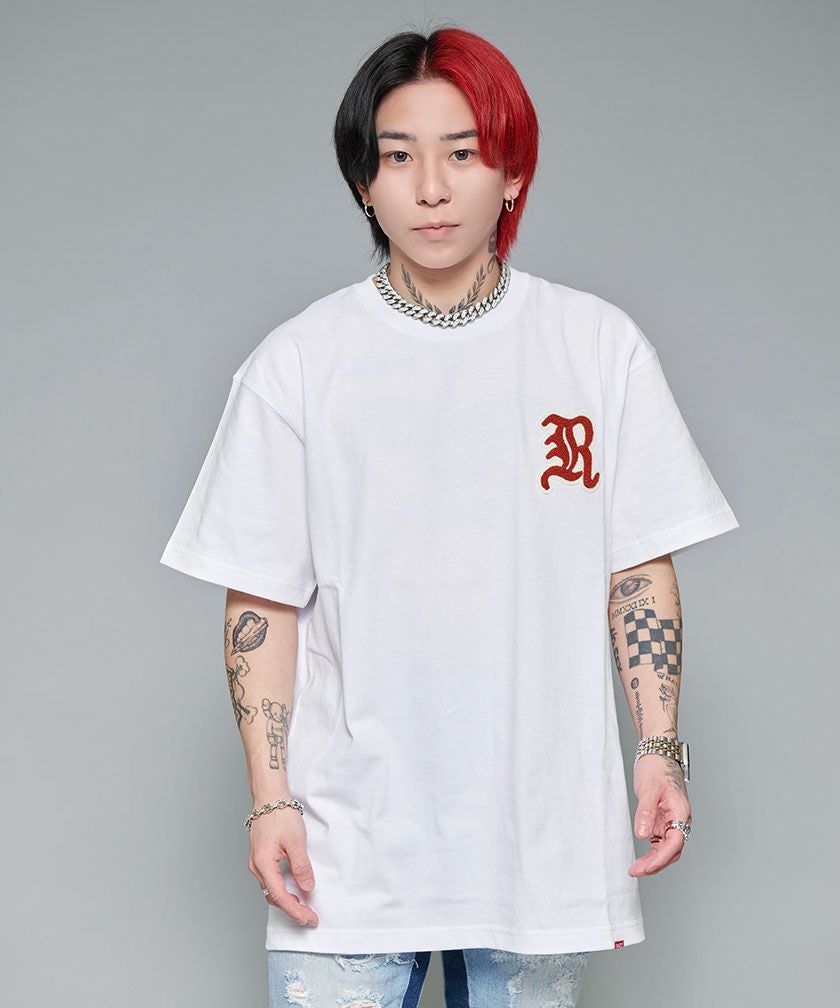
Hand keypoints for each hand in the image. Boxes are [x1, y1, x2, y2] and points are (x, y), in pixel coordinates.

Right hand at [248, 805, 318, 925]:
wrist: (269, 797)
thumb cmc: (280, 815)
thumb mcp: (296, 841)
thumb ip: (301, 866)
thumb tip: (307, 887)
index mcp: (263, 864)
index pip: (279, 896)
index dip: (295, 910)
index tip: (308, 918)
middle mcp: (256, 867)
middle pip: (273, 897)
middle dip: (291, 909)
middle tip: (309, 916)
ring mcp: (256, 863)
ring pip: (270, 890)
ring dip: (286, 900)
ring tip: (304, 906)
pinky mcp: (260, 858)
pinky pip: (270, 880)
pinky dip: (282, 889)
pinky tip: (293, 889)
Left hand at [628, 754, 690, 876]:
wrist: (656, 755)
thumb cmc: (656, 769)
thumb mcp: (648, 789)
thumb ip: (646, 812)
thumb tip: (642, 835)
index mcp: (681, 813)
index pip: (675, 842)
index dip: (660, 858)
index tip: (645, 867)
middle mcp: (679, 820)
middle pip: (672, 850)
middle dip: (655, 864)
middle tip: (635, 871)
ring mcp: (671, 821)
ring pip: (666, 849)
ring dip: (653, 861)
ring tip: (635, 869)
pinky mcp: (663, 821)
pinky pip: (659, 842)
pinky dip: (651, 852)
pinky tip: (640, 859)